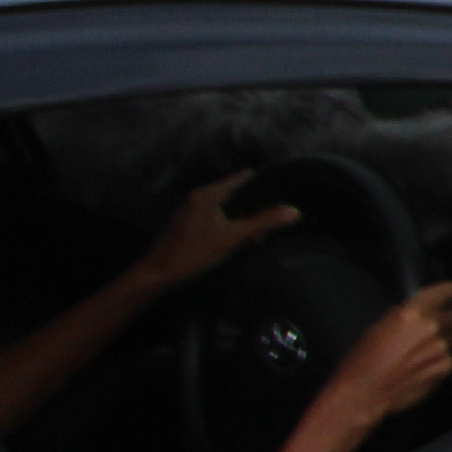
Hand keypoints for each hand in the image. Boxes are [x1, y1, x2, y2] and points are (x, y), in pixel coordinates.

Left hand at [133, 172, 297, 291]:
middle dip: (257, 206)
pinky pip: (218, 216)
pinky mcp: (190, 223)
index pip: (245, 177)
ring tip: (262, 234)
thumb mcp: (231, 238)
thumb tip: (295, 210)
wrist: (156, 274)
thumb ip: (263, 222)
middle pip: (237, 192)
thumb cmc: (193, 253)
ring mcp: (193, 209)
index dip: (266, 185)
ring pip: (228, 206)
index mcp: (209, 193)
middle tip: (276, 222)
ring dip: (245, 218)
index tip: (285, 196)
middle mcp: (200, 196)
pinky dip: (232, 224)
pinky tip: (240, 240)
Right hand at [304, 283, 451, 438]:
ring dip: (450, 339)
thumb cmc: (363, 361)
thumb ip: (404, 315)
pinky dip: (446, 359)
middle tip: (443, 323)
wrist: (363, 393)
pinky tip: (428, 365)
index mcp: (412, 312)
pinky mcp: (446, 368)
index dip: (450, 292)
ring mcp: (441, 348)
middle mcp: (431, 327)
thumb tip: (417, 312)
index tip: (451, 294)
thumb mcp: (379, 326)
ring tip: (431, 348)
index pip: (447, 291)